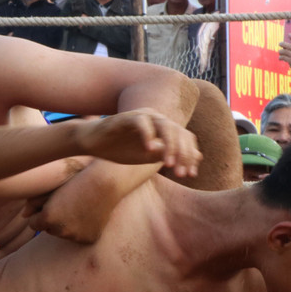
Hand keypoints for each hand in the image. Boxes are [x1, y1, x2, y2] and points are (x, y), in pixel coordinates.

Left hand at [22, 183, 110, 243]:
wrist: (105, 183)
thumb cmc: (77, 179)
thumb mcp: (53, 188)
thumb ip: (34, 202)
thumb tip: (23, 215)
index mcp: (48, 218)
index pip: (33, 224)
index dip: (41, 213)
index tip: (51, 203)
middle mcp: (60, 231)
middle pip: (49, 229)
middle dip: (54, 219)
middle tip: (68, 204)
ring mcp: (75, 237)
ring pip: (64, 234)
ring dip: (67, 225)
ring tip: (78, 208)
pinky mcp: (88, 239)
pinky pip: (78, 237)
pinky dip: (81, 229)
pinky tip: (88, 215)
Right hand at [74, 110, 201, 177]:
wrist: (92, 142)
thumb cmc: (119, 149)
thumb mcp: (148, 157)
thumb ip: (170, 155)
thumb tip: (198, 157)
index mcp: (164, 127)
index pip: (186, 138)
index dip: (190, 156)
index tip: (189, 175)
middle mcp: (157, 118)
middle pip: (179, 132)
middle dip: (182, 154)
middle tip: (180, 173)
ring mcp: (142, 116)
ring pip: (165, 126)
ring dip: (169, 145)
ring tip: (167, 164)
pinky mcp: (127, 117)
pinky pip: (142, 123)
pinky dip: (147, 135)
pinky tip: (148, 150)